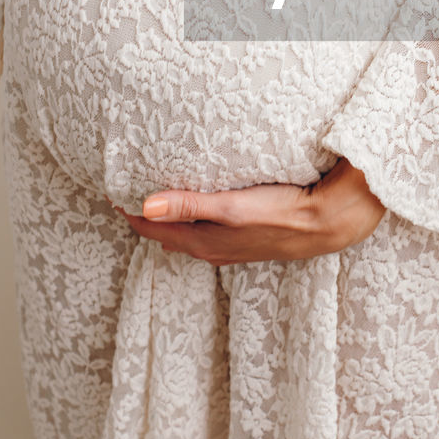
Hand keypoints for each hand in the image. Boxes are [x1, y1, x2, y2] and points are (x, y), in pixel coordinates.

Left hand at [111, 157, 385, 265]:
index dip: (130, 211)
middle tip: (128, 190)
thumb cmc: (280, 212)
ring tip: (156, 195)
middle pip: (166, 233)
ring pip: (186, 234)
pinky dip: (192, 219)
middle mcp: (212, 248)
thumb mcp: (231, 207)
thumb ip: (188, 205)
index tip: (112, 190)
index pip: (152, 228)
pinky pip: (206, 231)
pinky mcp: (246, 239)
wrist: (326, 223)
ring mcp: (229, 246)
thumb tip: (144, 205)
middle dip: (145, 216)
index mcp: (202, 241)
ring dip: (169, 218)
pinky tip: (200, 205)